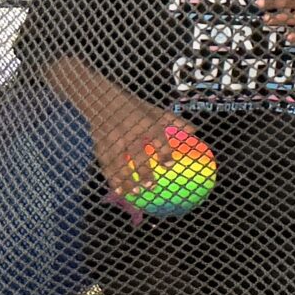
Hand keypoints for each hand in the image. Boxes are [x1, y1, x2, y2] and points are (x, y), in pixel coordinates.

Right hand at [91, 105, 194, 220]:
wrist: (100, 100)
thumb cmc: (132, 107)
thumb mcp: (152, 109)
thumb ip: (172, 121)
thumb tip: (194, 130)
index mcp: (143, 121)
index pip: (155, 136)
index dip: (162, 150)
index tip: (169, 164)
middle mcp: (127, 131)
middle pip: (135, 153)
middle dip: (142, 170)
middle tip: (151, 186)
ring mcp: (112, 139)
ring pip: (118, 162)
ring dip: (125, 179)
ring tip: (134, 194)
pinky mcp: (100, 144)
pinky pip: (105, 163)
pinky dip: (110, 177)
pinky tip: (117, 190)